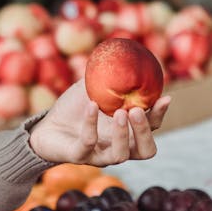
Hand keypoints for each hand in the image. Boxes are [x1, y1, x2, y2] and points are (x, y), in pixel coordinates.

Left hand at [27, 79, 169, 166]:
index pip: (151, 128)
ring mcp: (99, 154)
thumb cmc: (73, 108)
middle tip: (137, 110)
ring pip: (121, 155)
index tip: (165, 97)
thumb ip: (109, 76)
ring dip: (122, 134)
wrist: (46, 126)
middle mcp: (117, 146)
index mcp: (126, 131)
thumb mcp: (93, 88)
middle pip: (145, 151)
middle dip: (145, 131)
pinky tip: (90, 105)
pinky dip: (91, 124)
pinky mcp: (79, 156)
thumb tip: (123, 53)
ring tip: (119, 113)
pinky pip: (89, 143)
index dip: (159, 115)